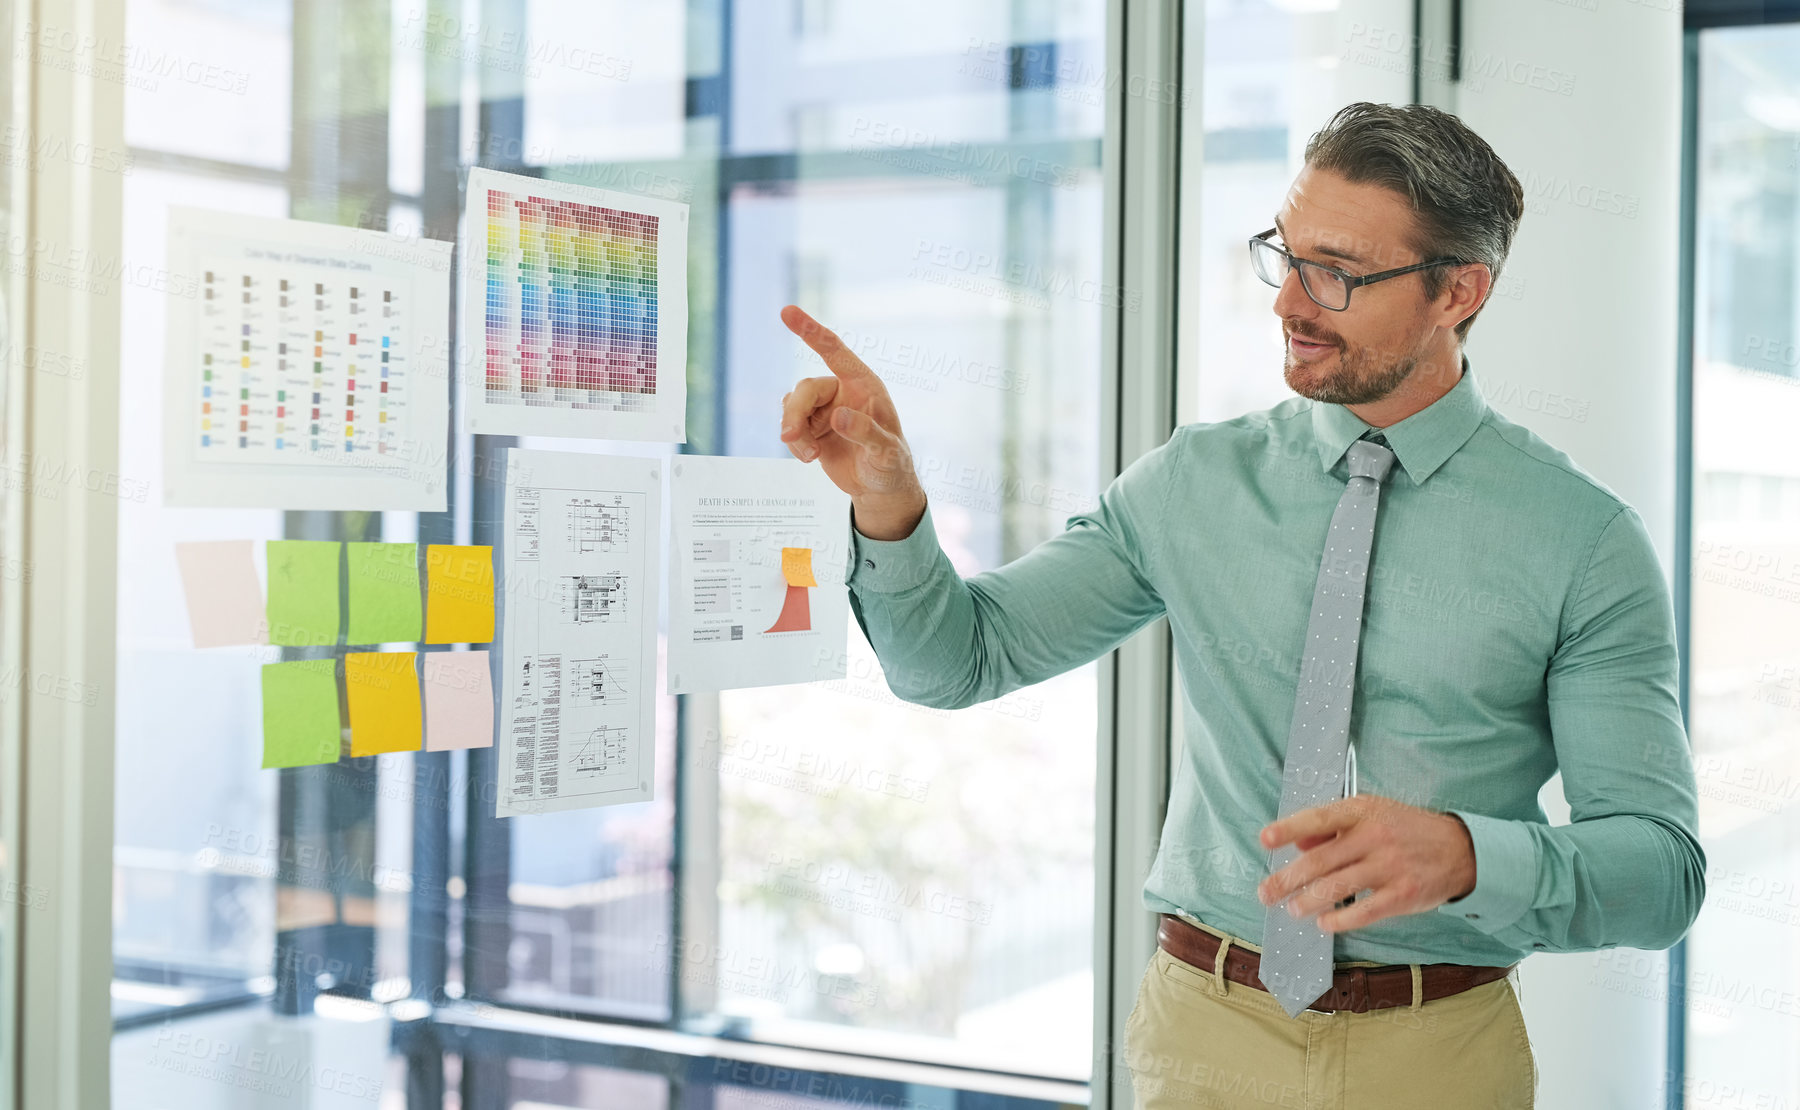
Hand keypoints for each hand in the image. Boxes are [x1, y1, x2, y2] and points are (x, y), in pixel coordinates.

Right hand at [778, 305, 926, 539]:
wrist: (879, 487)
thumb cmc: (891, 465)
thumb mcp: (886, 452)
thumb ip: (865, 432)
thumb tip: (838, 416)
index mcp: (864, 385)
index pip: (834, 351)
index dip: (810, 331)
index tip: (787, 311)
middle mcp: (843, 391)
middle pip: (805, 388)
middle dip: (795, 413)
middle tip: (790, 438)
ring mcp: (825, 408)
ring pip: (793, 406)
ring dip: (794, 431)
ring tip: (809, 456)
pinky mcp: (812, 426)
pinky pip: (791, 423)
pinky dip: (794, 442)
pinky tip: (809, 457)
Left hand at [1255, 794, 1475, 932]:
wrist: (1460, 848)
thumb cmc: (1405, 830)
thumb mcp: (1371, 815)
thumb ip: (1332, 828)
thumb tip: (1296, 841)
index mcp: (1362, 811)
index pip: (1318, 819)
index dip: (1288, 829)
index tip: (1264, 839)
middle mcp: (1374, 836)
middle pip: (1320, 860)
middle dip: (1288, 879)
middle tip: (1266, 893)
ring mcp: (1390, 866)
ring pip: (1337, 887)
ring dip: (1309, 902)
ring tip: (1293, 910)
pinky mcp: (1404, 894)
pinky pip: (1364, 911)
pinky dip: (1340, 920)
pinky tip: (1325, 924)